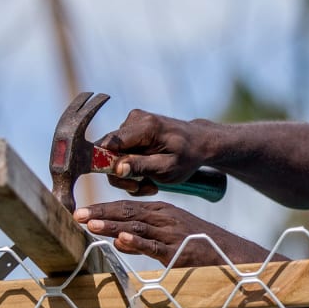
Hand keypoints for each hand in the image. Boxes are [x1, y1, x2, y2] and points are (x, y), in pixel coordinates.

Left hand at [74, 200, 271, 266]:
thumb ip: (144, 240)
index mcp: (162, 212)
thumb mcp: (170, 237)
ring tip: (90, 224)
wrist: (231, 254)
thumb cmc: (199, 246)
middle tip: (76, 215)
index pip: (127, 207)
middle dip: (101, 213)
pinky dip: (137, 242)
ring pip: (137, 227)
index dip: (103, 209)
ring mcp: (171, 234)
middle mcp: (164, 218)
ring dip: (112, 225)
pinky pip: (154, 246)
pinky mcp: (178, 251)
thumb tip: (118, 241)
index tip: (81, 211)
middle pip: (127, 213)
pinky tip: (120, 240)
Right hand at [97, 110, 212, 196]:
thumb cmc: (188, 157)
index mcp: (145, 126)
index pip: (108, 144)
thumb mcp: (167, 168)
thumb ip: (141, 167)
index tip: (127, 181)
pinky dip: (132, 167)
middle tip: (142, 188)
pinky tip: (148, 174)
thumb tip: (116, 168)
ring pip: (113, 155)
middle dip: (122, 175)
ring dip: (129, 174)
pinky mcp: (132, 129)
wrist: (200, 143)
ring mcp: (132, 122)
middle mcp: (134, 119)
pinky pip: (121, 152)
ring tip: (150, 183)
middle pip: (108, 151)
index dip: (107, 165)